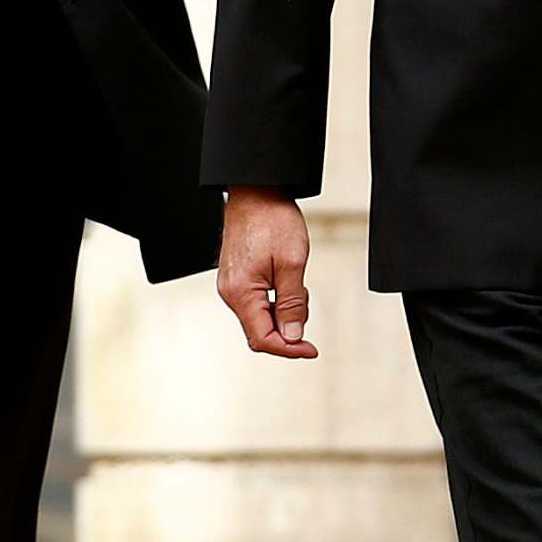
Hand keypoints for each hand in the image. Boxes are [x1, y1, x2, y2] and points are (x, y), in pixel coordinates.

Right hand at [217, 186, 318, 358]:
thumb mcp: (293, 262)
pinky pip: (257, 302)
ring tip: (299, 283)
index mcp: (240, 293)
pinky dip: (276, 300)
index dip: (289, 348)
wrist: (256, 192)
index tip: (311, 349)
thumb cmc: (273, 221)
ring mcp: (232, 286)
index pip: (262, 338)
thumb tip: (293, 336)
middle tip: (306, 301)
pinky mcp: (237, 278)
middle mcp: (230, 293)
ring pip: (260, 316)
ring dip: (284, 311)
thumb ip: (292, 303)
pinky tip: (289, 281)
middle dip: (288, 327)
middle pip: (259, 331)